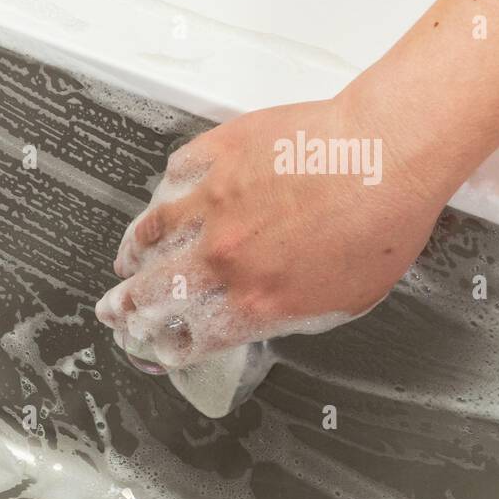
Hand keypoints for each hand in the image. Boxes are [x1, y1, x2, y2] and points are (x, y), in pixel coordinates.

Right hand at [94, 96, 453, 368]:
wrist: (385, 152)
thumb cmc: (379, 223)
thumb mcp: (341, 301)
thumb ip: (286, 314)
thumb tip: (258, 319)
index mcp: (252, 301)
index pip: (188, 337)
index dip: (166, 346)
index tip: (159, 345)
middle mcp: (220, 258)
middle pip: (152, 294)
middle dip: (126, 311)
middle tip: (114, 312)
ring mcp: (209, 204)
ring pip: (148, 237)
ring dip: (132, 257)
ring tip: (124, 263)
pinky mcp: (212, 158)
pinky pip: (171, 179)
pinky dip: (162, 195)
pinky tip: (160, 203)